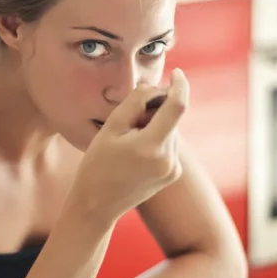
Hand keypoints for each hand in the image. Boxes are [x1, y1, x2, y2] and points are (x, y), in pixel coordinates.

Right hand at [68, 68, 189, 226]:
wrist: (97, 204)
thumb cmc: (98, 163)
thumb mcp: (111, 127)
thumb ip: (137, 101)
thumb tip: (157, 87)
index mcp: (152, 146)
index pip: (177, 106)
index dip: (179, 85)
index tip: (177, 73)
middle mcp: (168, 159)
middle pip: (171, 119)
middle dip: (156, 111)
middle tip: (129, 122)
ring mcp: (173, 169)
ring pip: (171, 131)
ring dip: (155, 126)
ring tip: (128, 142)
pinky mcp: (173, 174)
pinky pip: (169, 145)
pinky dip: (157, 140)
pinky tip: (136, 154)